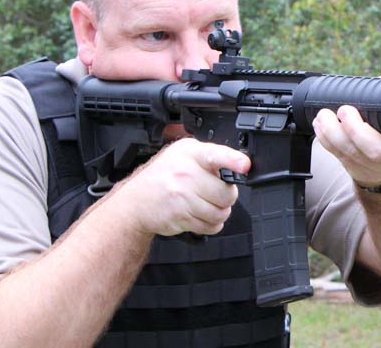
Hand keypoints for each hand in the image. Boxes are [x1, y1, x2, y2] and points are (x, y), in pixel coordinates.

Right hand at [115, 138, 249, 235]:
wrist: (136, 202)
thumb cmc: (163, 176)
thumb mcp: (183, 154)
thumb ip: (211, 156)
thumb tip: (240, 164)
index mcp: (189, 154)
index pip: (215, 155)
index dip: (232, 161)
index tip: (244, 165)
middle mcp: (185, 174)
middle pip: (226, 193)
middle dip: (227, 196)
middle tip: (218, 193)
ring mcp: (182, 197)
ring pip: (220, 212)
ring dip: (220, 212)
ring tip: (208, 205)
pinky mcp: (180, 217)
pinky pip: (210, 226)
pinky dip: (211, 224)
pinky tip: (201, 215)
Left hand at [312, 62, 380, 186]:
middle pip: (377, 152)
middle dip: (357, 132)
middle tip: (345, 110)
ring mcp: (375, 167)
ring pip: (354, 155)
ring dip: (334, 134)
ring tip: (323, 115)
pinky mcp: (355, 168)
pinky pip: (339, 156)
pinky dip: (326, 141)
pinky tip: (319, 125)